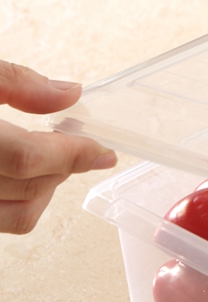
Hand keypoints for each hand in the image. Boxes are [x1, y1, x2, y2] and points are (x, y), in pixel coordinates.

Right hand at [0, 62, 117, 233]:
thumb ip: (14, 82)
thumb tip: (69, 94)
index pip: (25, 158)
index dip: (71, 154)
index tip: (102, 150)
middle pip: (28, 189)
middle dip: (63, 167)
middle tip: (81, 147)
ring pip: (15, 217)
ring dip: (43, 191)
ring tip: (48, 159)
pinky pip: (0, 219)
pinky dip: (19, 201)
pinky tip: (21, 174)